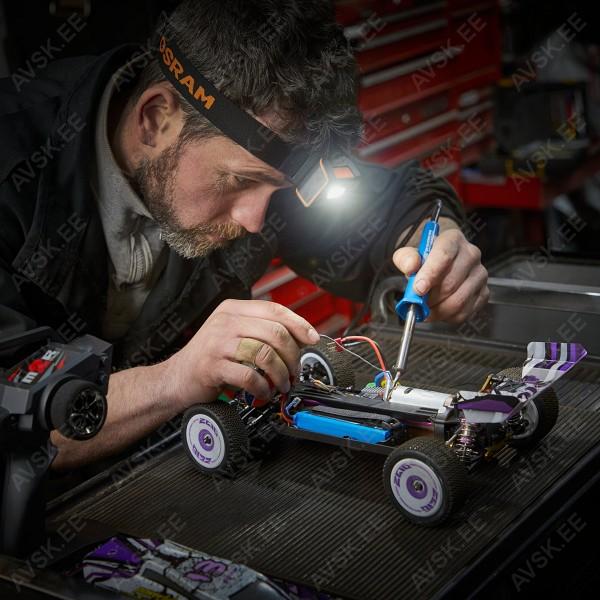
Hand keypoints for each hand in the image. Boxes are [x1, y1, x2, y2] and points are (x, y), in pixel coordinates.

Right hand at [163, 299, 319, 409]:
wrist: (176, 378)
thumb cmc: (210, 358)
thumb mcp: (234, 334)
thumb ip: (261, 331)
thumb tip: (300, 337)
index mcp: (233, 309)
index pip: (274, 310)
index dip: (298, 324)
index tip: (312, 339)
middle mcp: (225, 322)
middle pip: (275, 332)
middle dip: (292, 356)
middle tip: (294, 372)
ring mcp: (217, 343)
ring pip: (265, 354)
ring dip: (280, 374)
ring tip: (281, 385)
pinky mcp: (212, 366)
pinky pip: (249, 376)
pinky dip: (262, 388)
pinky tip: (263, 392)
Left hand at [392, 226, 488, 322]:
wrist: (440, 264)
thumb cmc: (425, 259)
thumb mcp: (409, 254)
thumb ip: (406, 258)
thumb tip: (411, 266)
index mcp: (453, 240)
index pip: (444, 256)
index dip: (430, 275)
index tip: (418, 289)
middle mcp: (471, 255)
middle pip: (450, 283)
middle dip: (430, 298)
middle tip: (417, 302)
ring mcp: (480, 275)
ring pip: (458, 301)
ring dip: (437, 310)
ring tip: (426, 308)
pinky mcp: (483, 293)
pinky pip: (464, 313)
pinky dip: (447, 317)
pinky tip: (438, 311)